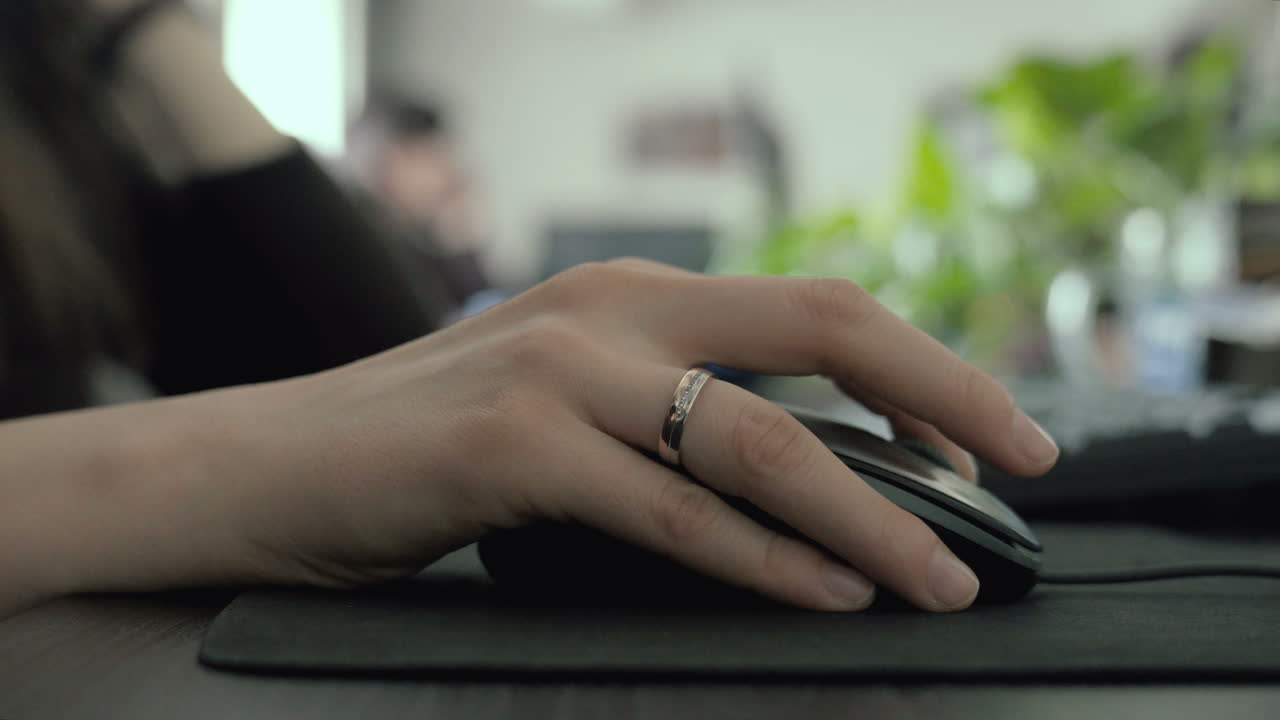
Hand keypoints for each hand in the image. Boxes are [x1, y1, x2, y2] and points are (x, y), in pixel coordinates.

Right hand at [242, 260, 1057, 611]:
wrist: (268, 463)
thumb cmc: (423, 445)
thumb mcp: (563, 400)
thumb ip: (664, 412)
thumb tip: (795, 470)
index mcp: (632, 294)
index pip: (812, 308)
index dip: (919, 363)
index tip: (986, 431)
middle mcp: (609, 309)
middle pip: (820, 329)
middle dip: (945, 396)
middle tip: (1028, 465)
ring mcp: (560, 369)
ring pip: (757, 435)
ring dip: (868, 512)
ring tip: (938, 576)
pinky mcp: (510, 443)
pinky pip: (667, 508)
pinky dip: (759, 556)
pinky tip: (822, 590)